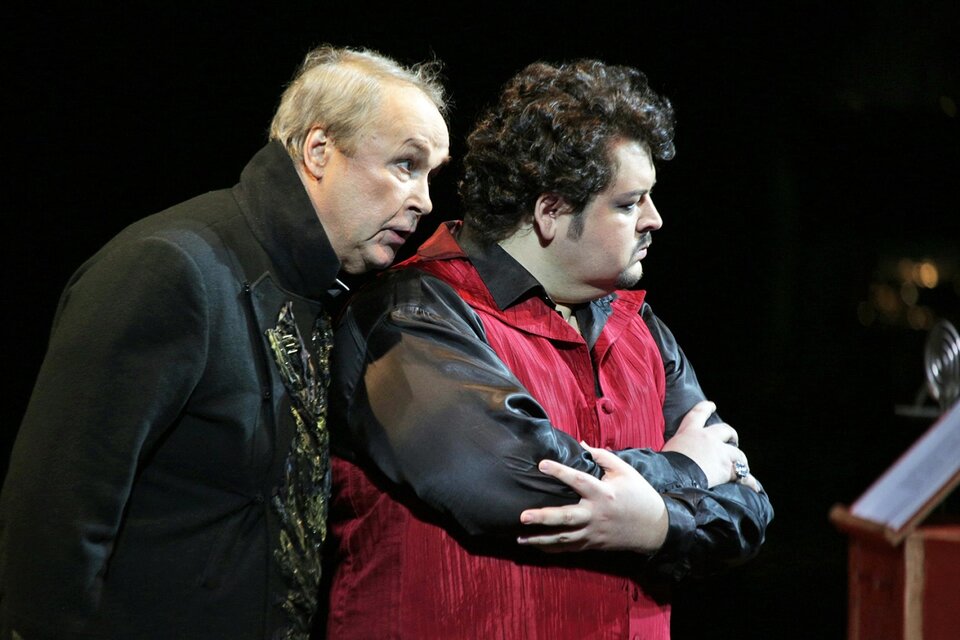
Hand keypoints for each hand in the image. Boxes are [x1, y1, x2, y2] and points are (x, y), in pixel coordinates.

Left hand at [516, 443, 667, 553]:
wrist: (655, 528)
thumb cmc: (639, 495)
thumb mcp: (625, 471)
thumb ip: (602, 456)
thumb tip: (581, 444)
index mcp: (604, 493)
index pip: (578, 480)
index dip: (560, 472)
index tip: (541, 464)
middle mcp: (596, 514)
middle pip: (567, 517)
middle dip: (544, 517)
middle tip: (523, 516)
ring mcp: (593, 532)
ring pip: (564, 538)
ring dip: (541, 539)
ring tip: (519, 537)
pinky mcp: (593, 544)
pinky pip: (569, 548)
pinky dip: (551, 548)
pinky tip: (534, 546)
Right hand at [661, 400, 750, 487]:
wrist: (674, 477)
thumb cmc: (665, 465)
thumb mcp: (665, 450)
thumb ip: (674, 449)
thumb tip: (665, 456)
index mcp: (689, 431)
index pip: (698, 414)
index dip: (706, 408)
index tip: (712, 404)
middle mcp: (707, 437)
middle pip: (725, 430)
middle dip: (732, 435)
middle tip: (733, 440)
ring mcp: (719, 452)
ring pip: (738, 453)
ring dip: (741, 460)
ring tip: (742, 466)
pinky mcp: (727, 468)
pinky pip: (743, 475)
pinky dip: (749, 481)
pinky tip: (753, 486)